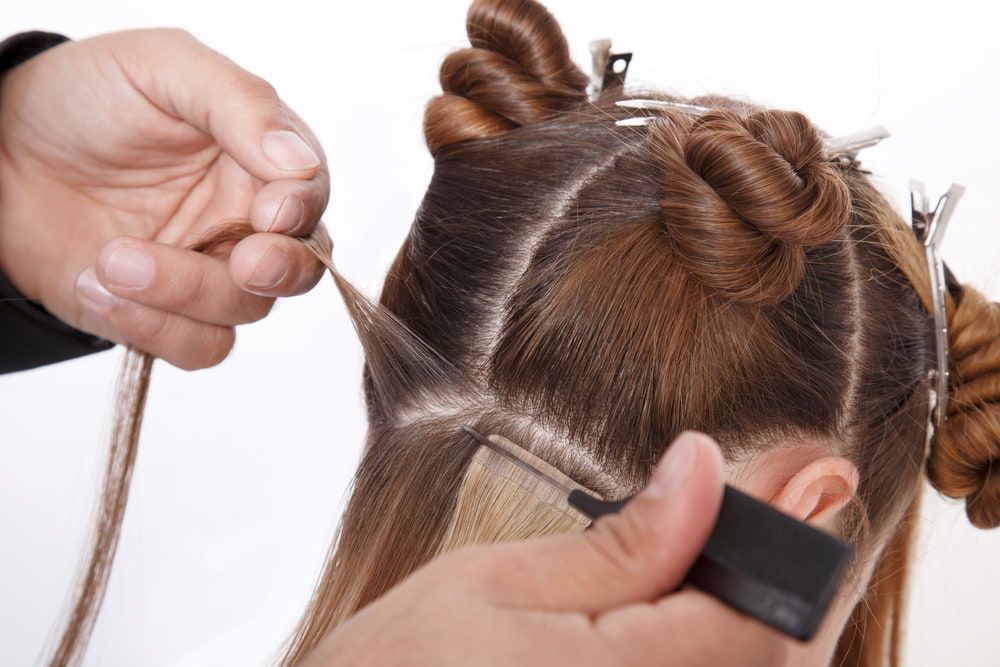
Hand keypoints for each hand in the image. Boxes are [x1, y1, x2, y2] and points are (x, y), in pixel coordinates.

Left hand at [0, 29, 329, 368]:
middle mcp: (246, 221)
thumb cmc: (85, 97)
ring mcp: (208, 271)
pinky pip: (199, 347)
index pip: (311, 193)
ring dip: (182, 293)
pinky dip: (154, 328)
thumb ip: (240, 104)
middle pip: (300, 266)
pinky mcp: (168, 315)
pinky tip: (96, 284)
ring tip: (109, 259)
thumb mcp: (163, 67)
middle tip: (244, 263)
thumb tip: (298, 162)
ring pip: (246, 311)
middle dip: (280, 270)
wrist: (0, 149)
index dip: (301, 209)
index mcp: (260, 159)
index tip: (270, 210)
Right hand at [301, 432, 785, 666]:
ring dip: (767, 612)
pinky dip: (731, 649)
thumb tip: (699, 472)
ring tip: (745, 537)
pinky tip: (704, 603)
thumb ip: (616, 544)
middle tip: (795, 489)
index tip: (814, 472)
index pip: (762, 621)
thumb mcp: (490, 584)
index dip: (802, 541)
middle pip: (777, 660)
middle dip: (795, 573)